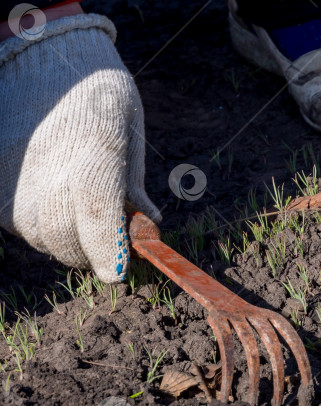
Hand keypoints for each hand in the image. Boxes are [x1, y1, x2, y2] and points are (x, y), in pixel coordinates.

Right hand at [0, 14, 160, 282]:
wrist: (42, 60)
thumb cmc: (98, 97)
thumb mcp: (129, 132)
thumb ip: (134, 183)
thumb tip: (148, 223)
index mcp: (95, 153)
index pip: (97, 216)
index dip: (108, 250)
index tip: (118, 273)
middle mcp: (48, 172)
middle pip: (68, 242)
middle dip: (93, 251)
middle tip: (108, 237)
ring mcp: (15, 181)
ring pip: (44, 239)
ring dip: (67, 239)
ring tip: (80, 208)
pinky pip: (21, 226)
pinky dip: (42, 224)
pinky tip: (54, 198)